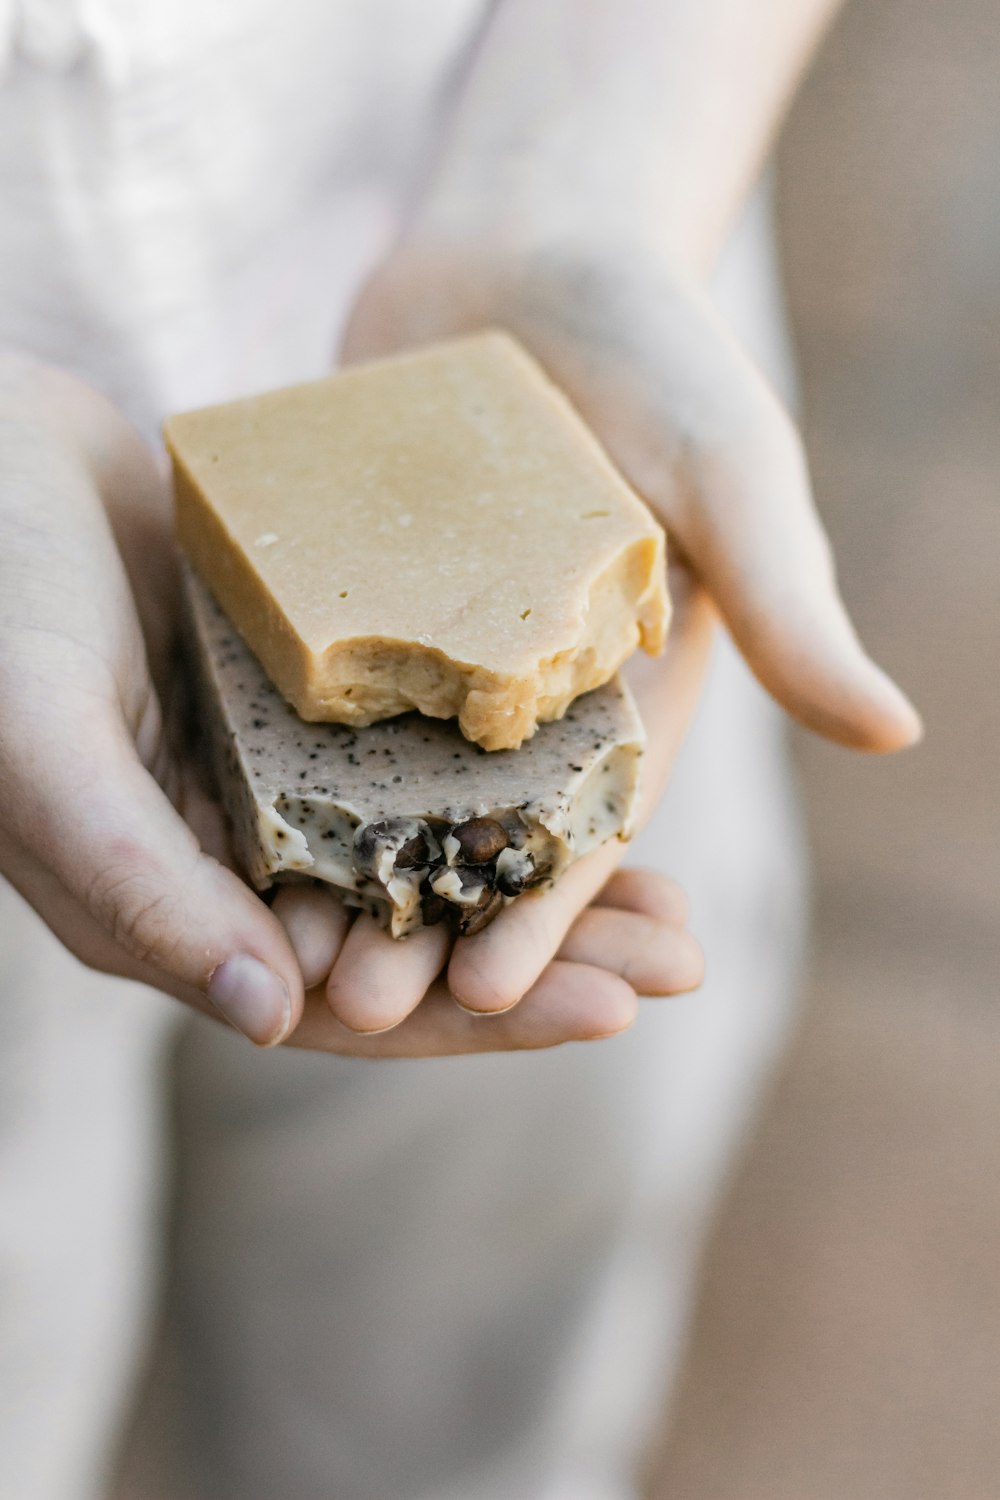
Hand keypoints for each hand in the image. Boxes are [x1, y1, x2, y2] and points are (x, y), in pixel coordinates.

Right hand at [0, 353, 699, 1055]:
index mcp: (174, 908)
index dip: (484, 1016)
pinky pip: (424, 753)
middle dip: (551, 956)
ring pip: (434, 854)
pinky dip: (506, 771)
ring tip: (671, 885)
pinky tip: (592, 761)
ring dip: (544, 872)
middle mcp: (234, 860)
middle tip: (686, 955)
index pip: (351, 1005)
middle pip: (417, 940)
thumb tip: (277, 1016)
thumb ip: (142, 889)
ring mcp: (273, 777)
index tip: (617, 1009)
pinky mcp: (300, 697)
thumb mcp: (43, 748)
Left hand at [305, 232, 920, 1021]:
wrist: (532, 251)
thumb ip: (789, 606)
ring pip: (374, 787)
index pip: (584, 830)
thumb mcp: (733, 476)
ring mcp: (424, 652)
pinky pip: (302, 689)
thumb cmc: (656, 354)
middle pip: (468, 836)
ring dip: (335, 873)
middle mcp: (518, 696)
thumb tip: (897, 731)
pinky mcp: (344, 600)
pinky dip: (271, 758)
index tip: (488, 991)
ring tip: (280, 944)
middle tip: (354, 1008)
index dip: (541, 916)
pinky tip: (222, 815)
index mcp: (620, 695)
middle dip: (422, 925)